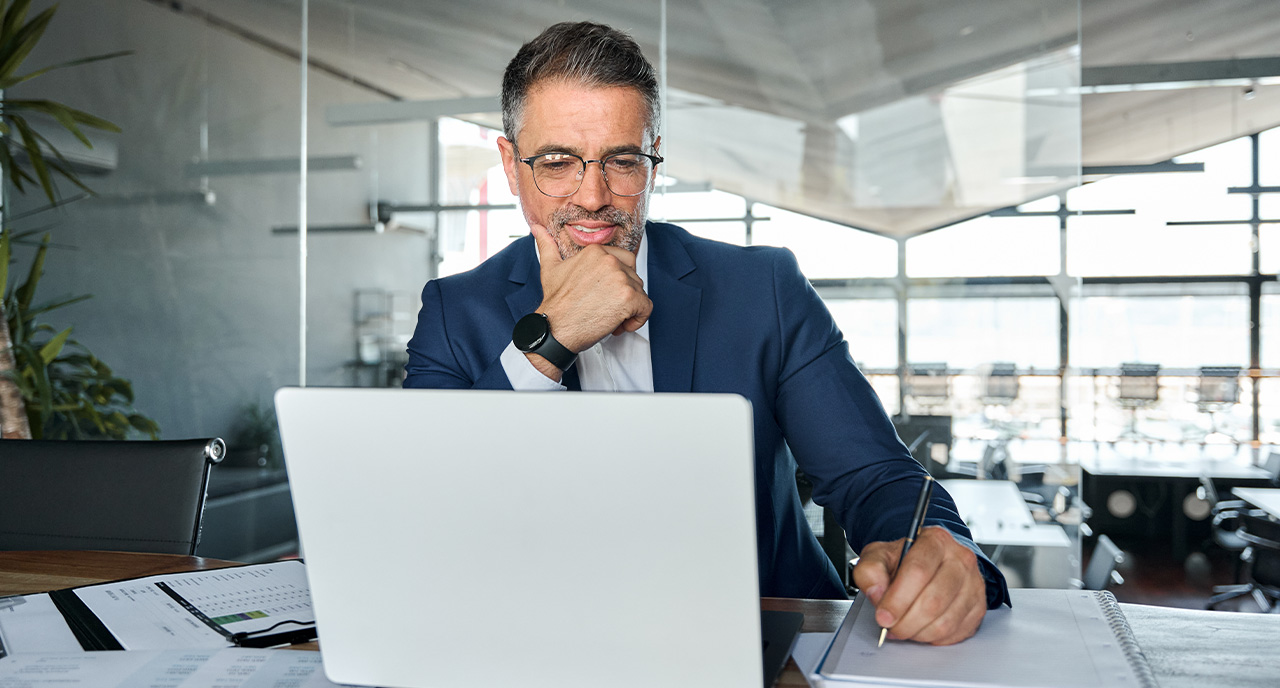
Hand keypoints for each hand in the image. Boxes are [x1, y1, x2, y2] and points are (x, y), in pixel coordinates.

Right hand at [531, 223, 651, 353]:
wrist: (555, 329)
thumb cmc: (555, 303)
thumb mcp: (550, 268)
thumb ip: (548, 245)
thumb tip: (538, 228)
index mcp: (596, 251)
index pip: (624, 261)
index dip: (616, 281)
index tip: (603, 295)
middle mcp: (610, 261)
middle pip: (633, 278)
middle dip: (623, 295)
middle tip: (604, 308)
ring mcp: (621, 279)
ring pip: (640, 293)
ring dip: (628, 309)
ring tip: (608, 318)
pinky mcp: (629, 298)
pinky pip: (646, 308)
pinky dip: (637, 320)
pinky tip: (619, 326)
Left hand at [852, 526, 985, 644]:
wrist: (928, 564)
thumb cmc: (904, 561)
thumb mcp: (879, 556)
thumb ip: (870, 570)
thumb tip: (876, 593)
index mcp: (936, 540)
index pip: (918, 571)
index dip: (898, 599)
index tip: (883, 617)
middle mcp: (960, 559)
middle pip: (933, 601)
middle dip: (906, 622)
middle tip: (889, 627)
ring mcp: (974, 583)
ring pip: (945, 621)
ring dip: (918, 633)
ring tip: (902, 628)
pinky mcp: (979, 606)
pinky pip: (956, 632)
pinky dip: (933, 638)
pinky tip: (920, 628)